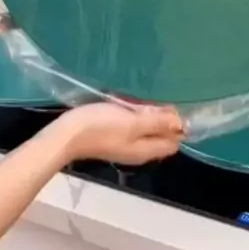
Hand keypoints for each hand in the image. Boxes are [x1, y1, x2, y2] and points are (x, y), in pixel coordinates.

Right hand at [53, 101, 184, 165]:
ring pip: (146, 130)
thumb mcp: (132, 123)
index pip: (173, 143)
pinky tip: (132, 104)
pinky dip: (137, 116)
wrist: (66, 135)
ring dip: (150, 116)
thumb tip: (182, 124)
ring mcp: (125, 144)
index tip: (177, 107)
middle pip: (160, 136)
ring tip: (148, 98)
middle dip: (165, 119)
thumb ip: (157, 123)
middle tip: (161, 99)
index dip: (178, 127)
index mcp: (146, 150)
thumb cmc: (101, 127)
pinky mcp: (113, 136)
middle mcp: (138, 151)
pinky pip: (133, 127)